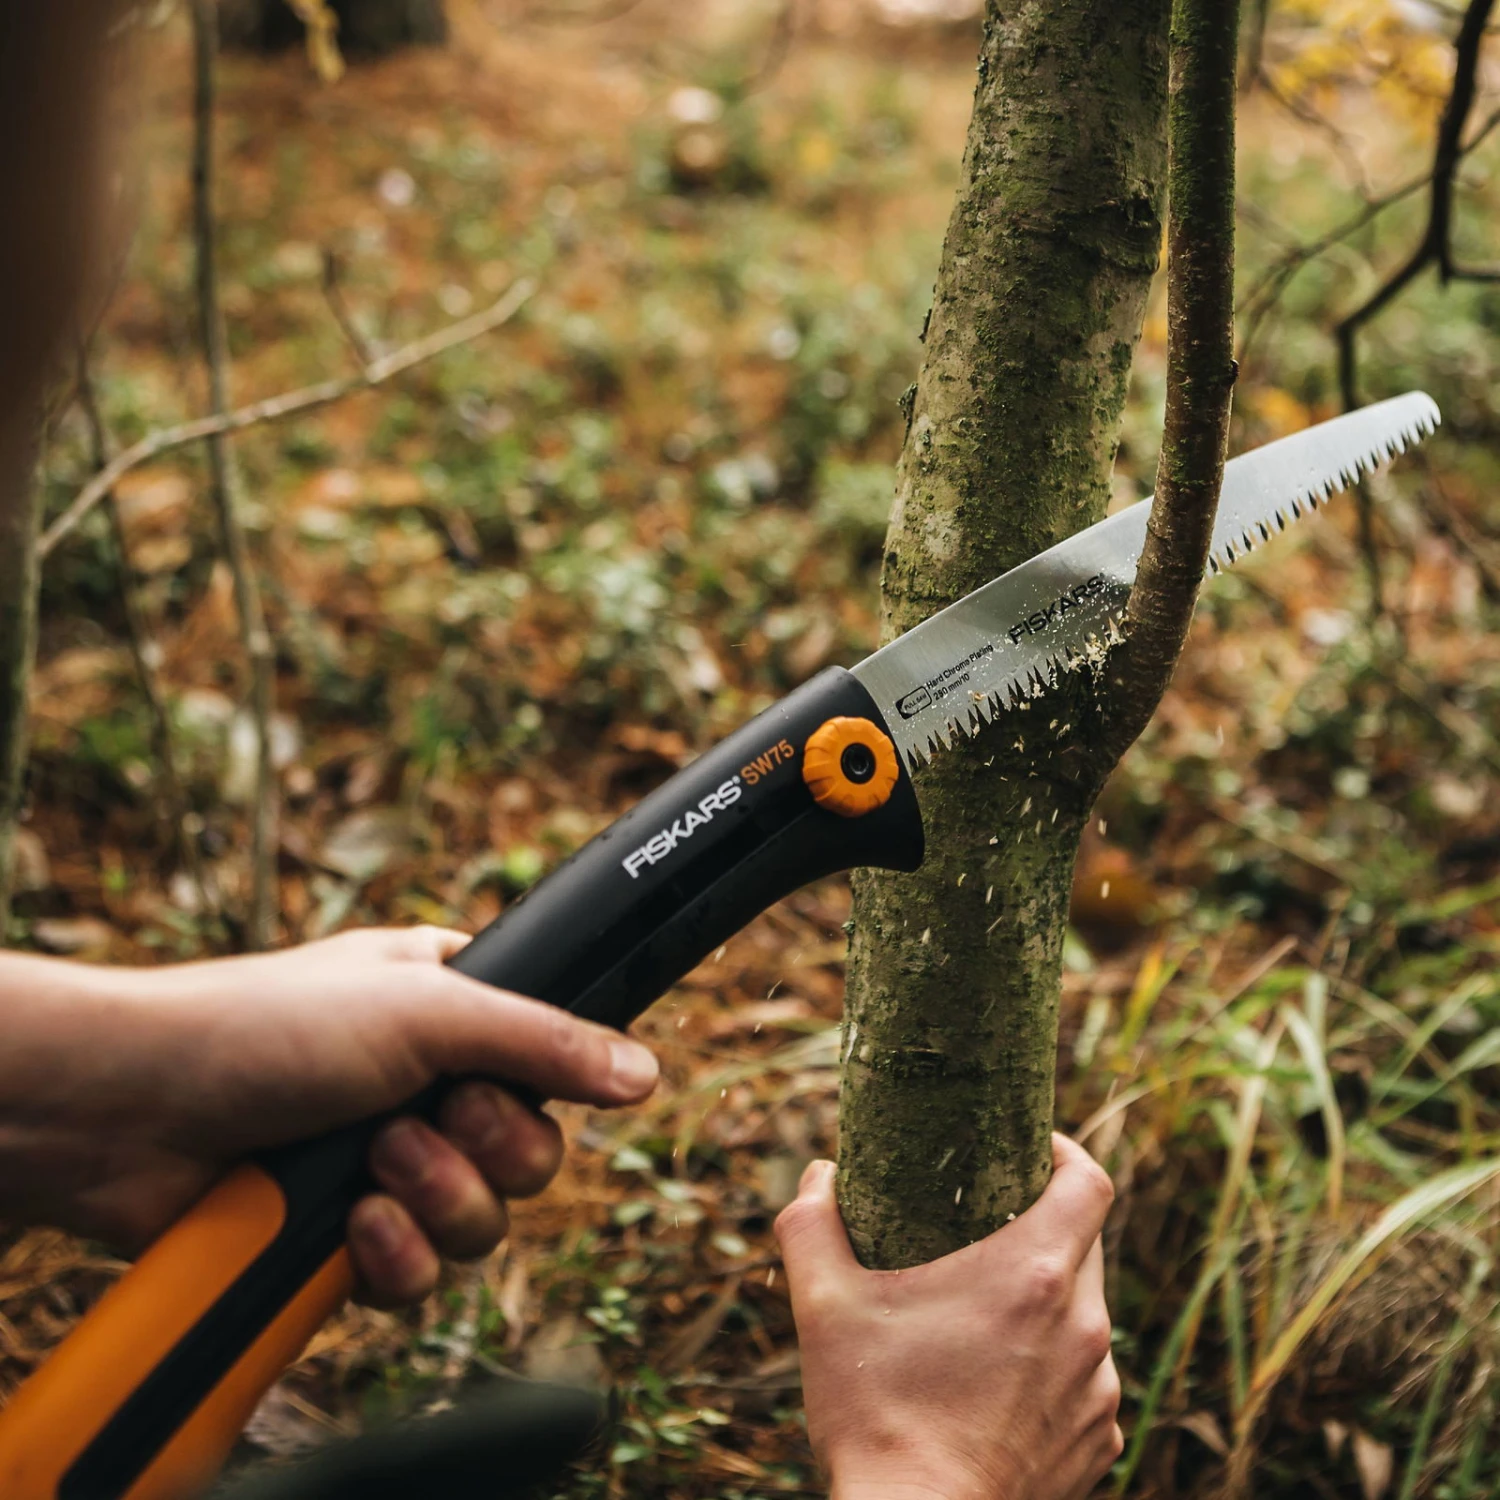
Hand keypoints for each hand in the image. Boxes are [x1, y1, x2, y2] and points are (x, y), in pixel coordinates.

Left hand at [0, 927, 657, 1305]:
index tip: (496, 1080)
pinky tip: (352, 1224)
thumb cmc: (269, 1025)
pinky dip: (395, 1257)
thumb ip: (544, 1043)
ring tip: (369, 1163)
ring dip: (433, 1198)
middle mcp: (431, 1088)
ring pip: (483, 1222)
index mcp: (454, 1013)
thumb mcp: (427, 1009)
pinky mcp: (351, 1240)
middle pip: (533, 1155)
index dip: (543, 1087)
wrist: (139, 1112)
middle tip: (418, 1115)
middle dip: (480, 1149)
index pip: (554, 1065)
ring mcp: (391, 1166)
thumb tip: (646, 1072)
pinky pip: (423, 1277)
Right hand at [775, 1134, 1121, 1499]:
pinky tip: (994, 1385)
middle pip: (1084, 1244)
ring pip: (1084, 1316)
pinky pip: (1084, 1381)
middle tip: (984, 1226)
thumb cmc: (875, 1416)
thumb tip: (816, 1177)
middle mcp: (1083, 1326)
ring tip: (980, 1314)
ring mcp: (1097, 1391)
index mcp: (1032, 1274)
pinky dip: (1050, 1369)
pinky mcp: (1097, 1443)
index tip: (1031, 1148)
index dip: (1064, 1152)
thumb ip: (811, 1225)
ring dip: (1043, 1302)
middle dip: (1039, 1226)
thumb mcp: (824, 1306)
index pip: (1090, 1182)